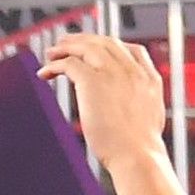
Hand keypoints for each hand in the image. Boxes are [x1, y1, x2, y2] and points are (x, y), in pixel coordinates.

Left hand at [40, 28, 175, 166]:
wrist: (137, 154)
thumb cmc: (140, 147)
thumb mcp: (150, 116)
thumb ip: (140, 102)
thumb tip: (131, 106)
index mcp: (149, 78)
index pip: (132, 49)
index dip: (110, 46)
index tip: (94, 50)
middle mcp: (132, 71)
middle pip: (106, 43)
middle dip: (84, 40)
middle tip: (65, 43)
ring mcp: (113, 74)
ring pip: (87, 48)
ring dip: (66, 48)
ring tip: (50, 53)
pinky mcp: (93, 82)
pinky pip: (69, 64)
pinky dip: (54, 65)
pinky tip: (44, 73)